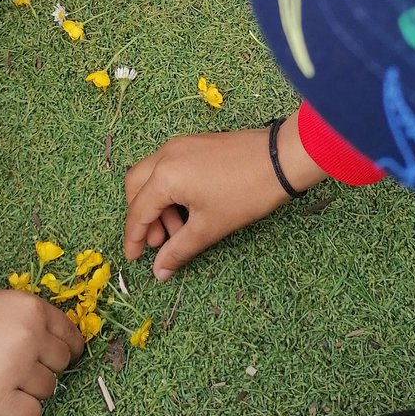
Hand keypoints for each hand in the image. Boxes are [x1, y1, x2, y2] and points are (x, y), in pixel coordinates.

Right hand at [0, 289, 83, 415]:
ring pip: (49, 388)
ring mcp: (16, 368)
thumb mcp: (3, 304)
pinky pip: (31, 414)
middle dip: (46, 367)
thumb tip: (57, 343)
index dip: (69, 347)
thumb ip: (31, 320)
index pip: (70, 333)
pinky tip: (10, 404)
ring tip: (7, 382)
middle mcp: (31, 337)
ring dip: (33, 390)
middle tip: (24, 369)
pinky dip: (24, 413)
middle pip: (61, 362)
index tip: (65, 356)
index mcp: (34, 310)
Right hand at [123, 114, 326, 280]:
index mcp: (165, 175)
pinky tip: (189, 208)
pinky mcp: (195, 143)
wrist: (280, 160)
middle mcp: (166, 154)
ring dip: (158, 204)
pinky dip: (170, 189)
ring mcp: (180, 145)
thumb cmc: (245, 193)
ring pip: (153, 175)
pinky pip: (169, 166)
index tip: (134, 258)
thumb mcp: (209, 227)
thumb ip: (179, 250)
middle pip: (136, 187)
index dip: (134, 238)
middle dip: (142, 216)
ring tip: (181, 229)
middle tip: (159, 241)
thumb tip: (159, 271)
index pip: (138, 211)